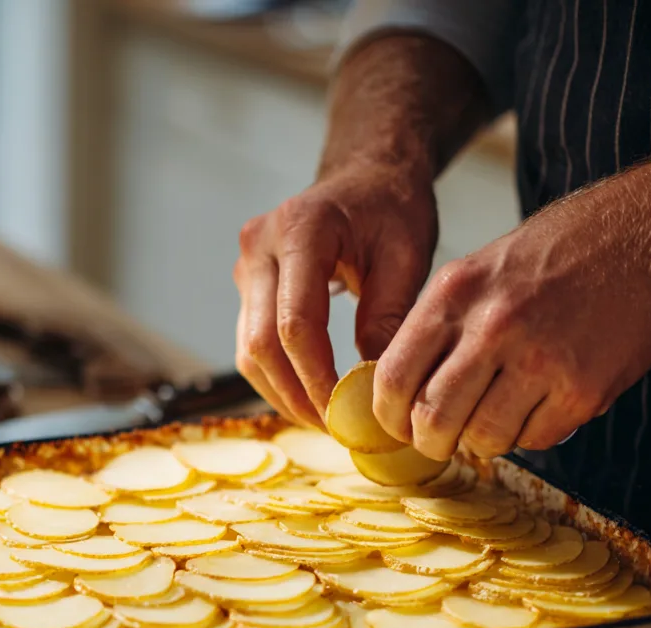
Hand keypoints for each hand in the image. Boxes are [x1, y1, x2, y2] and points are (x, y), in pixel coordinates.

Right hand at [234, 162, 437, 426]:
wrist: (366, 176)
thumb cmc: (390, 209)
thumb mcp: (405, 255)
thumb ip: (387, 317)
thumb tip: (371, 384)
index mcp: (299, 230)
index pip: (296, 323)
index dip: (316, 378)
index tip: (344, 413)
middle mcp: (258, 247)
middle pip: (261, 344)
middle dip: (296, 395)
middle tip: (334, 428)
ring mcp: (246, 268)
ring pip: (248, 351)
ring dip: (282, 394)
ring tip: (323, 420)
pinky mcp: (247, 287)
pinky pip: (251, 344)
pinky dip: (277, 377)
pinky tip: (308, 397)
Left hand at [374, 156, 650, 459]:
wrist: (643, 234)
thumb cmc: (553, 255)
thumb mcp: (474, 273)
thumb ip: (434, 329)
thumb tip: (399, 394)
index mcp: (454, 294)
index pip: (393, 378)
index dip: (389, 416)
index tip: (398, 426)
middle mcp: (493, 325)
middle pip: (432, 419)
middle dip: (430, 442)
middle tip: (439, 441)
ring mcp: (541, 359)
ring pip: (483, 438)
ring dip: (483, 439)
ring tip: (495, 415)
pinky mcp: (582, 388)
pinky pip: (534, 439)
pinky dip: (529, 433)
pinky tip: (538, 403)